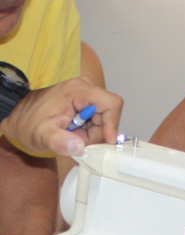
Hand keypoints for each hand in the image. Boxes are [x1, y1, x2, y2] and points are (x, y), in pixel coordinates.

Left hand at [1, 77, 122, 156]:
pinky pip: (99, 117)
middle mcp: (84, 87)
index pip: (111, 103)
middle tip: (79, 138)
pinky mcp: (85, 99)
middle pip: (109, 112)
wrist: (20, 118)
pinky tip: (75, 130)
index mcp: (76, 91)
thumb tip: (78, 147)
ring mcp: (85, 92)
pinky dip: (91, 128)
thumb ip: (59, 142)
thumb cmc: (29, 125)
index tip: (105, 139)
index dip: (112, 123)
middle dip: (98, 131)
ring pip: (106, 116)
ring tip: (74, 134)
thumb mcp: (42, 136)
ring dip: (94, 131)